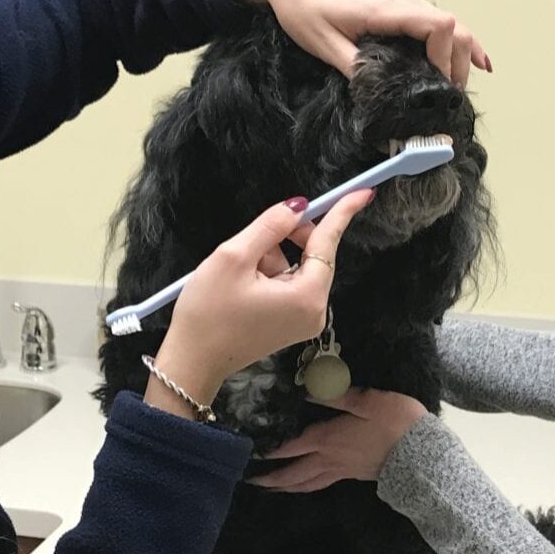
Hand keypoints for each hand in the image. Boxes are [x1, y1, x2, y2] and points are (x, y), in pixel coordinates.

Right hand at [145, 190, 373, 418]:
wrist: (191, 361)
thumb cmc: (208, 312)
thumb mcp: (234, 257)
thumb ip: (269, 226)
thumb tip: (297, 207)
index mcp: (306, 296)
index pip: (328, 243)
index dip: (342, 213)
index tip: (363, 192)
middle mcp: (313, 312)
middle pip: (314, 255)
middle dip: (288, 238)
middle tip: (258, 233)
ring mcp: (303, 322)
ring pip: (298, 269)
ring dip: (272, 257)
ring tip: (239, 270)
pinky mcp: (290, 325)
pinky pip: (290, 285)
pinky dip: (270, 274)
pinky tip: (244, 281)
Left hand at [234, 0, 491, 86]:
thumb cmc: (302, 4)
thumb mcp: (322, 44)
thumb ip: (355, 70)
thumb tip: (379, 99)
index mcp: (385, 8)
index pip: (439, 26)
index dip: (446, 58)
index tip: (436, 86)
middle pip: (454, 26)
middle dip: (459, 63)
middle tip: (450, 97)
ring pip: (449, 22)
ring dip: (459, 53)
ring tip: (456, 87)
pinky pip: (436, 18)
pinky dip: (454, 40)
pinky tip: (471, 58)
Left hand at [248, 389, 428, 491]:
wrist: (423, 456)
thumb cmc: (397, 424)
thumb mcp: (367, 401)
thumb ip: (335, 395)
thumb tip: (306, 388)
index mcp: (327, 440)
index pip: (290, 446)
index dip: (268, 450)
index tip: (248, 452)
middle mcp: (329, 459)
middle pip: (293, 473)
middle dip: (270, 478)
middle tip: (249, 479)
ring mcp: (341, 470)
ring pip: (306, 483)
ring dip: (285, 486)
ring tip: (270, 488)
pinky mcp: (353, 475)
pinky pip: (321, 483)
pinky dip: (306, 486)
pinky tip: (305, 484)